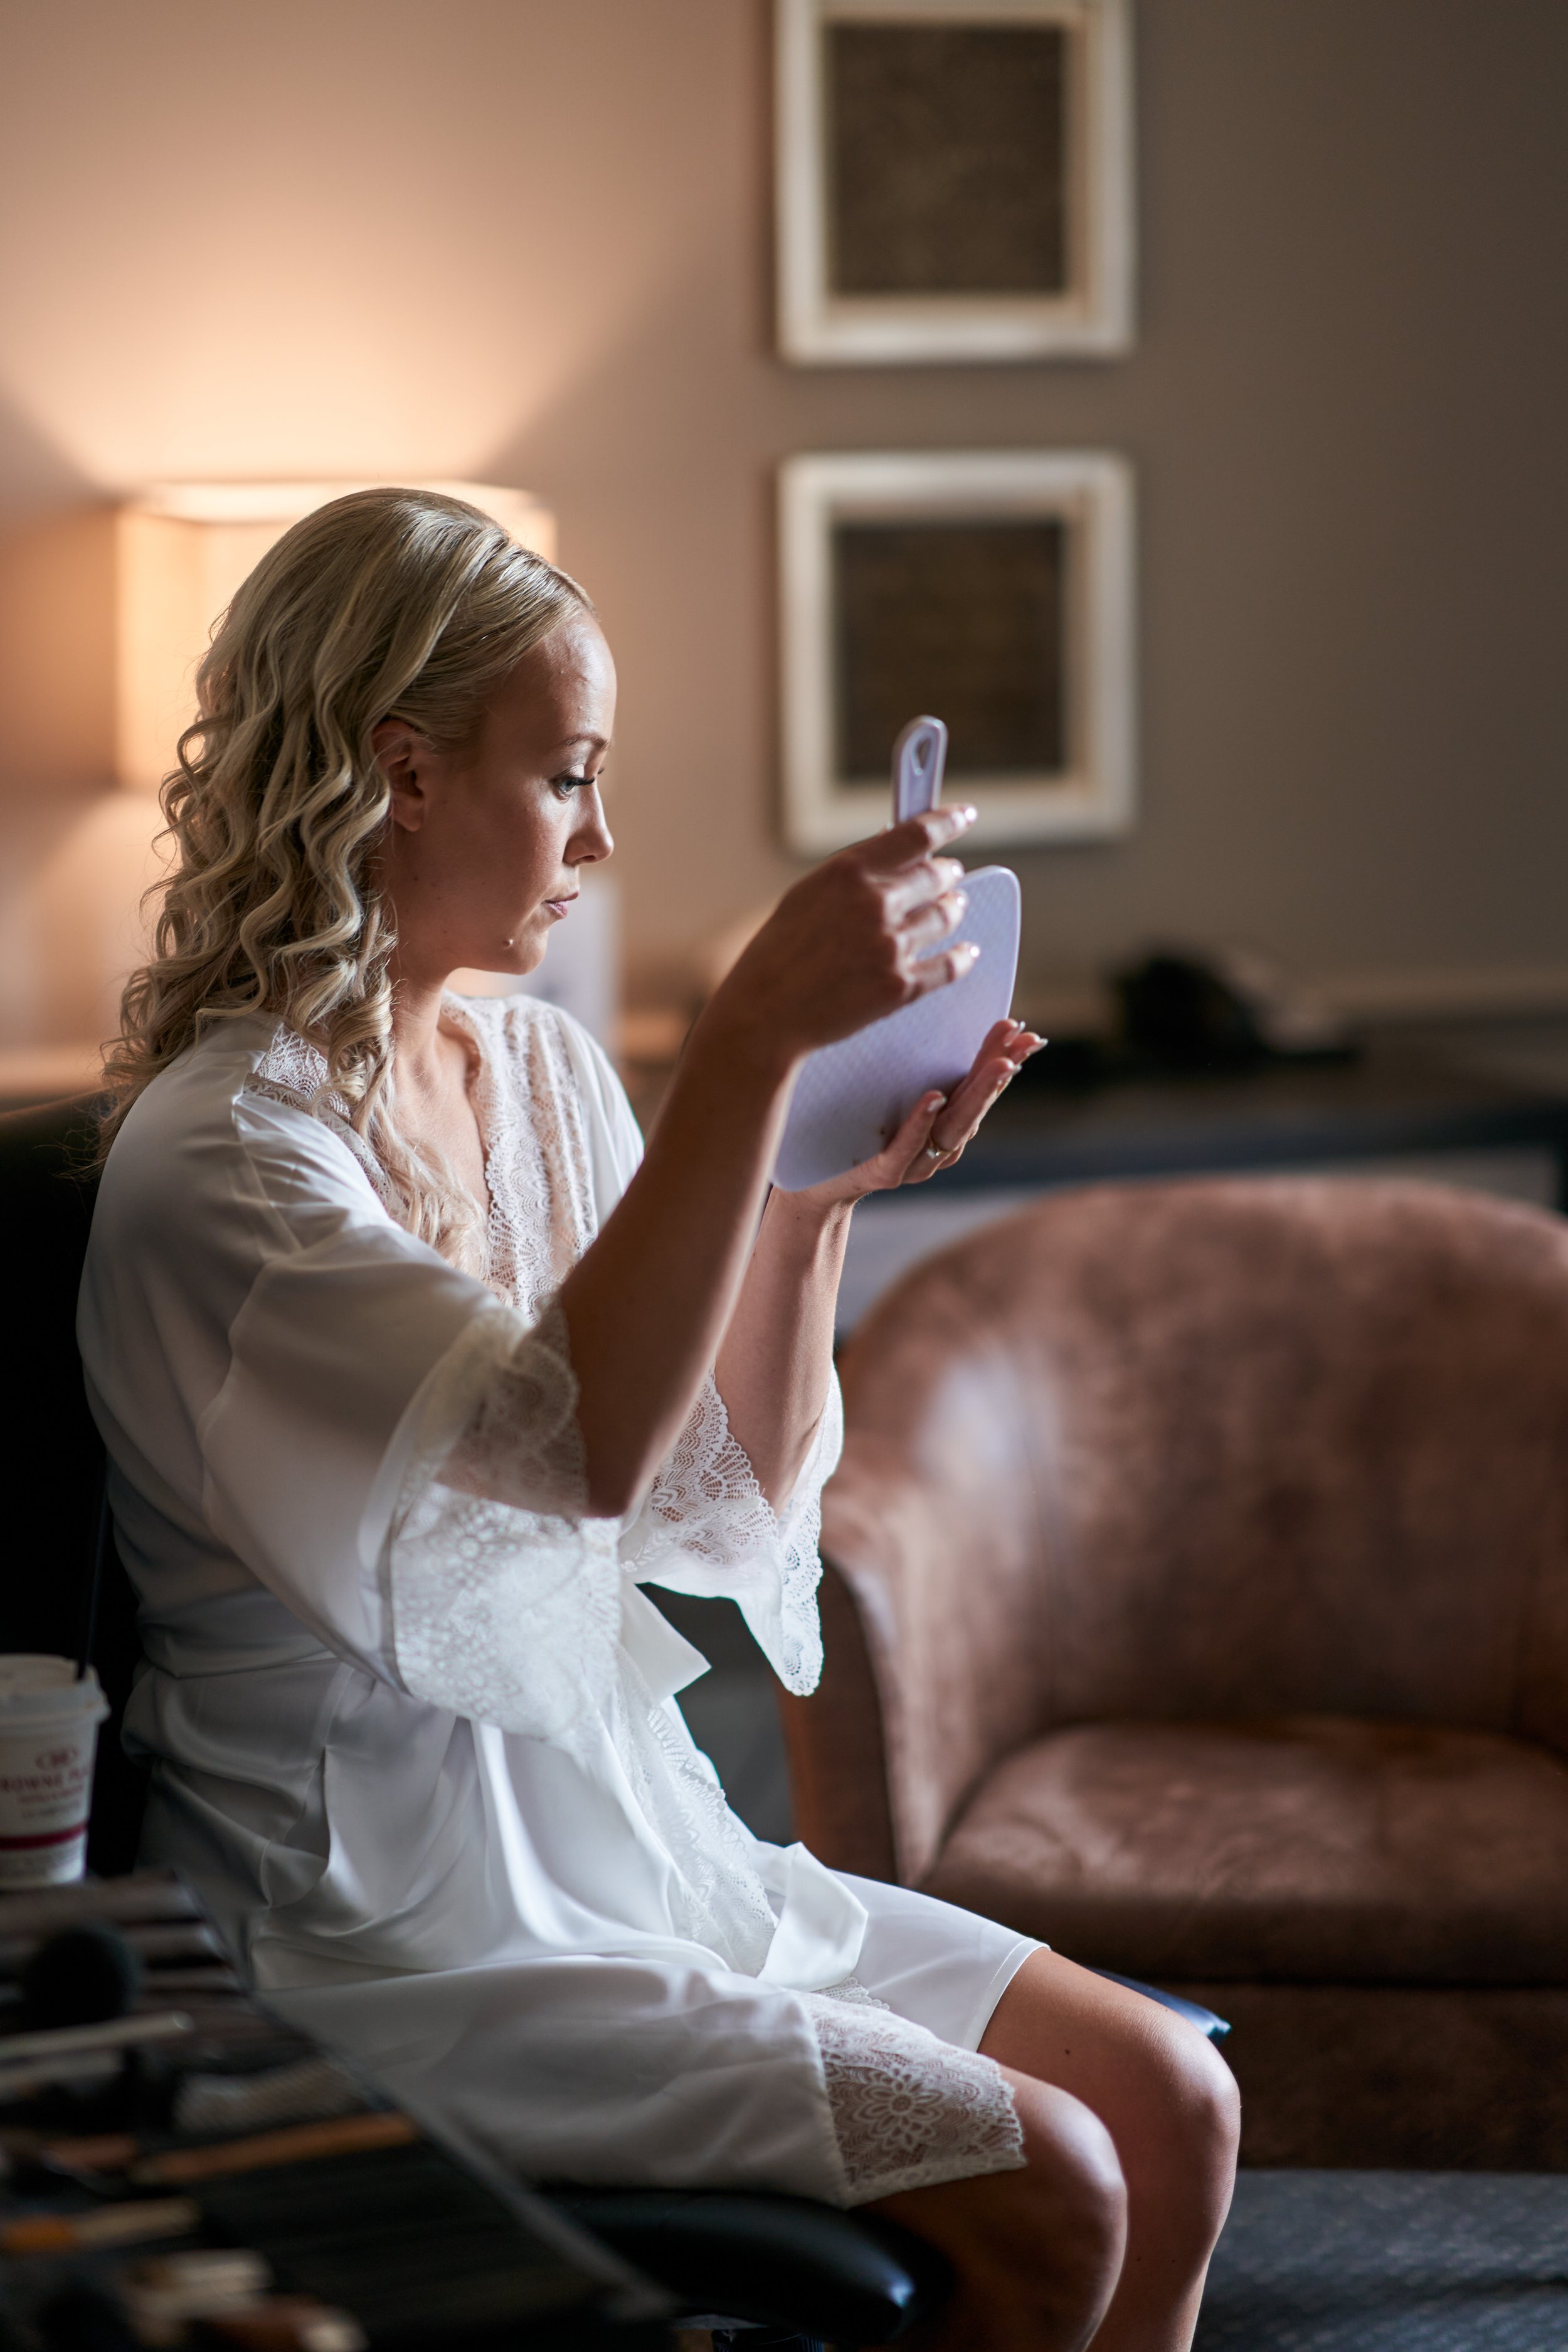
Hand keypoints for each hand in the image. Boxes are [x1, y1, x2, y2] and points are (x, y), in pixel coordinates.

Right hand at [704, 807, 981, 1072]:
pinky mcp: (900, 987)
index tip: (965, 814)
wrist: (764, 1015)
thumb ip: (851, 871)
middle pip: (937, 875)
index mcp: (848, 873)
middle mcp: (875, 904)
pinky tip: (966, 951)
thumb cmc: (777, 954)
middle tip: (950, 875)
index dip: (947, 821)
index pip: (916, 834)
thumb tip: (892, 842)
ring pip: (946, 916)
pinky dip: (962, 956)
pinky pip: (950, 965)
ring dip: (952, 909)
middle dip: (947, 874)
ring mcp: (890, 946)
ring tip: (952, 907)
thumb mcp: (806, 896)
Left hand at [789, 1018, 1044, 1208]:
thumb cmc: (855, 1132)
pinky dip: (922, 1121)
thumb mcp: (891, 1096)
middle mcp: (939, 1146)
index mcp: (946, 1124)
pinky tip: (934, 1097)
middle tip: (1023, 1041)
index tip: (1024, 1030)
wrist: (816, 1183)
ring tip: (997, 1066)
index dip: (1004, 1059)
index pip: (981, 1086)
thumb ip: (922, 1070)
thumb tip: (940, 1016)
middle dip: (1001, 1070)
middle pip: (976, 1104)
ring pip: (953, 1126)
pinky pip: (907, 1147)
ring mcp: (915, 1162)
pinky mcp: (885, 1173)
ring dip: (977, 1094)